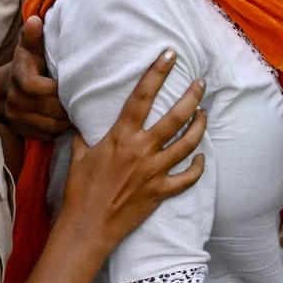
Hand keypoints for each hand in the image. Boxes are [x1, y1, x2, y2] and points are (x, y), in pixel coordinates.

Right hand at [5, 16, 72, 139]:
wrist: (9, 87)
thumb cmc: (29, 63)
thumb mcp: (30, 48)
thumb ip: (34, 37)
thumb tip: (35, 20)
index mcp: (19, 76)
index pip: (34, 87)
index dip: (55, 90)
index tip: (73, 86)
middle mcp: (14, 100)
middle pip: (45, 109)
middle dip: (67, 108)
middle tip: (88, 103)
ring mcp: (17, 118)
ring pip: (48, 126)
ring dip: (67, 122)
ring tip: (84, 114)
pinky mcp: (22, 131)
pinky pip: (46, 136)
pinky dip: (61, 131)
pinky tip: (73, 123)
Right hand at [60, 49, 206, 255]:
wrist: (87, 227)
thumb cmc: (79, 191)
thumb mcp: (79, 156)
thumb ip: (85, 135)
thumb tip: (82, 123)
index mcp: (120, 136)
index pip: (142, 96)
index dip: (157, 73)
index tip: (169, 55)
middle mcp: (141, 150)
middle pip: (176, 117)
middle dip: (192, 96)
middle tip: (200, 83)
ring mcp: (154, 172)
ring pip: (188, 143)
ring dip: (200, 127)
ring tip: (204, 114)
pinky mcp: (161, 192)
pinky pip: (188, 178)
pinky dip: (197, 167)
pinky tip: (200, 158)